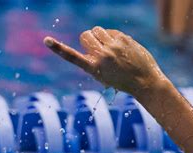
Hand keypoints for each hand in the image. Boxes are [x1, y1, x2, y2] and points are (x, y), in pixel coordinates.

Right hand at [44, 27, 164, 95]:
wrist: (144, 82)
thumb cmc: (122, 81)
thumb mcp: (103, 76)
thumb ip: (94, 60)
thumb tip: (93, 42)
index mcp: (93, 68)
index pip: (72, 57)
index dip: (58, 48)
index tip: (47, 40)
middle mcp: (101, 56)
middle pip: (85, 35)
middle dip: (88, 39)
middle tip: (96, 47)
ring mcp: (113, 46)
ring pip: (97, 30)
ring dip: (99, 35)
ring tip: (108, 47)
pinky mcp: (123, 40)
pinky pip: (111, 31)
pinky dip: (112, 36)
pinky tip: (120, 47)